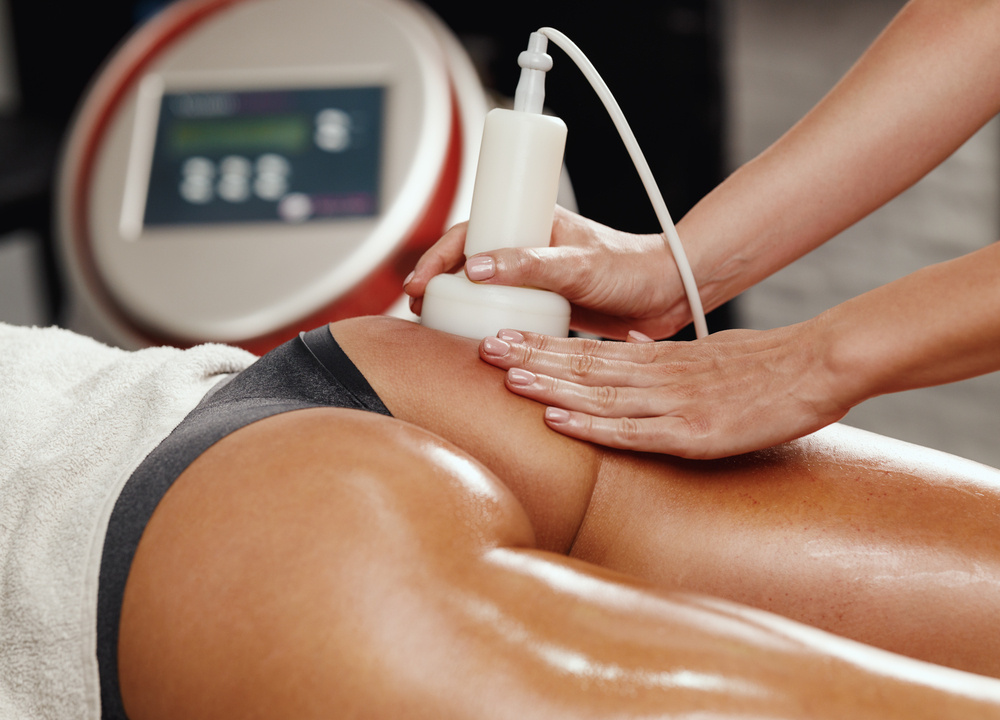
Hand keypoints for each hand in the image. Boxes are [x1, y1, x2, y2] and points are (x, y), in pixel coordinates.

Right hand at [404, 206, 695, 339]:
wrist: (669, 297)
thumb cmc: (631, 269)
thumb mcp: (576, 265)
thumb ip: (529, 265)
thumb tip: (474, 268)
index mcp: (534, 223)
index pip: (472, 231)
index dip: (439, 255)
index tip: (417, 281)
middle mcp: (531, 249)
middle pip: (471, 261)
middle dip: (439, 280)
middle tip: (417, 307)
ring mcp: (538, 278)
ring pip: (487, 289)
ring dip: (460, 304)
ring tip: (437, 326)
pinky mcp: (549, 305)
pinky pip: (509, 312)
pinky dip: (488, 323)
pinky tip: (476, 340)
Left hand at [476, 322, 850, 458]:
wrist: (816, 364)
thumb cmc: (762, 364)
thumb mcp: (704, 352)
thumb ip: (660, 358)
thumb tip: (625, 347)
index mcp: (658, 360)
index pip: (587, 351)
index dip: (542, 346)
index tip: (502, 338)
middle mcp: (657, 378)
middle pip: (582, 366)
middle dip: (530, 358)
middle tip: (483, 347)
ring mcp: (673, 405)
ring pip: (598, 394)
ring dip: (549, 387)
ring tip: (507, 378)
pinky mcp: (694, 435)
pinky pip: (633, 432)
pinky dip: (592, 427)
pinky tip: (558, 421)